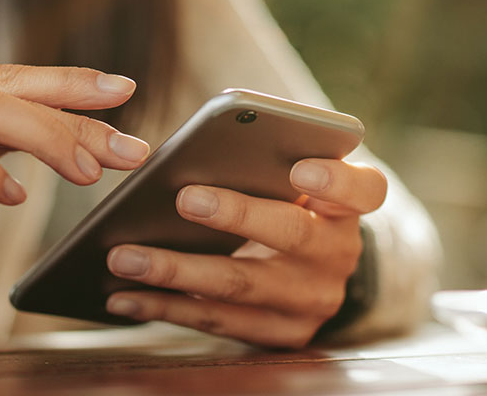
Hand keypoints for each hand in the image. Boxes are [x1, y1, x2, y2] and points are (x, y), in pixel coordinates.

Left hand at [104, 158, 387, 347]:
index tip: (301, 168)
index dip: (335, 181)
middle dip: (234, 215)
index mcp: (345, 205)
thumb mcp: (286, 179)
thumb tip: (191, 152)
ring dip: (174, 271)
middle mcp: (337, 254)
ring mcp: (311, 300)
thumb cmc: (281, 202)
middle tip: (183, 198)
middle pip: (290, 233)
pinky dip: (164, 307)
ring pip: (240, 284)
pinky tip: (123, 296)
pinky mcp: (281, 334)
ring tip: (123, 257)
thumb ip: (260, 160)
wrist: (307, 269)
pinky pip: (216, 321)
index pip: (363, 190)